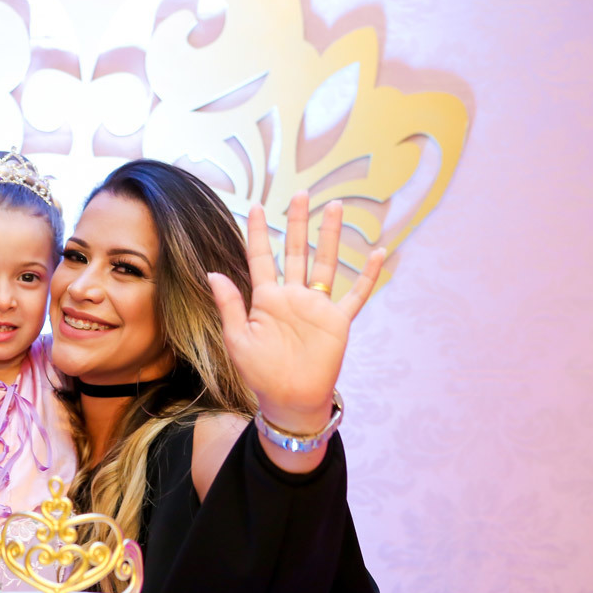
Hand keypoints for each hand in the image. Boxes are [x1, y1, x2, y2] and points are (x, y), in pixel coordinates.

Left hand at [207, 192, 383, 433]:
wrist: (289, 398)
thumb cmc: (259, 373)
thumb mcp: (237, 338)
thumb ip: (229, 304)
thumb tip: (213, 273)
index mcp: (266, 298)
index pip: (262, 257)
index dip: (260, 233)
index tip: (258, 206)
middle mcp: (293, 296)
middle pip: (297, 251)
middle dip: (298, 222)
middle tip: (300, 194)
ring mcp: (317, 306)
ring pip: (326, 263)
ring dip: (330, 236)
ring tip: (335, 207)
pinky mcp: (337, 320)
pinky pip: (356, 294)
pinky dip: (368, 275)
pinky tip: (379, 252)